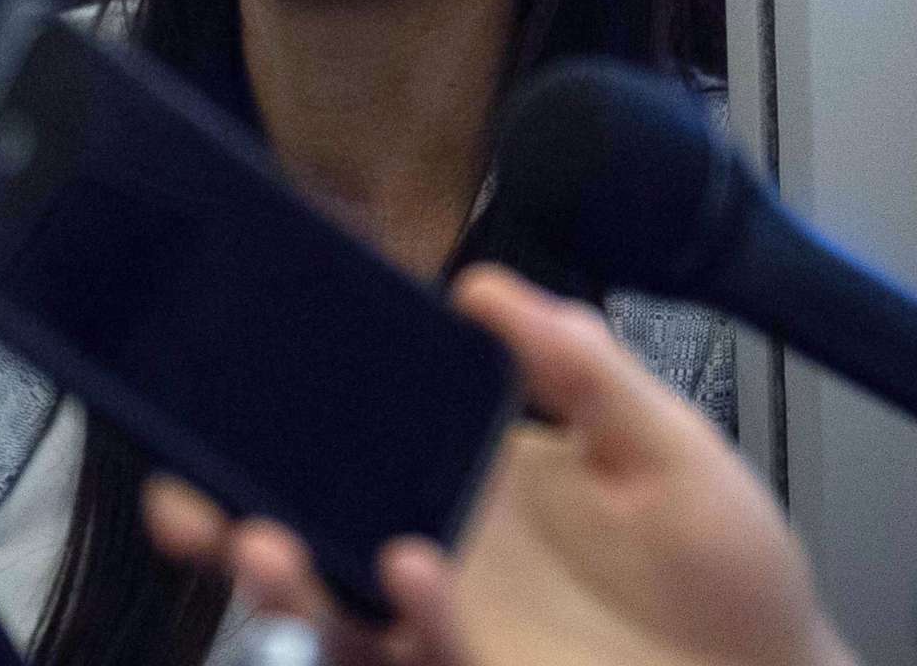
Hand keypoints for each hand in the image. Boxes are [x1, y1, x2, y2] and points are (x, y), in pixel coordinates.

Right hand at [145, 265, 855, 665]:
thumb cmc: (729, 570)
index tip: (218, 376)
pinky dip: (408, 617)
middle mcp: (436, 552)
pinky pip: (414, 652)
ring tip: (265, 543)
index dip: (274, 416)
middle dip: (221, 515)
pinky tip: (414, 574)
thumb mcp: (664, 441)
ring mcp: (450, 630)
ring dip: (280, 578)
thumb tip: (483, 287)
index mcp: (464, 474)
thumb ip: (579, 367)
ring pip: (327, 607)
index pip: (347, 435)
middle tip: (187, 498)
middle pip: (301, 529)